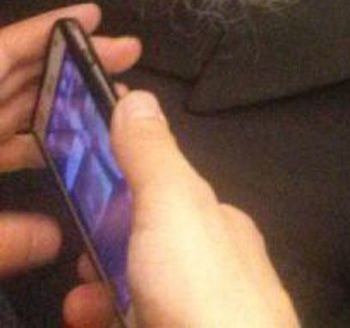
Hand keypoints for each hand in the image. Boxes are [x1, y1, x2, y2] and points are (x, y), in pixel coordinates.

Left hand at [0, 4, 140, 275]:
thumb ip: (3, 239)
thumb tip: (54, 239)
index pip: (2, 53)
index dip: (45, 29)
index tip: (93, 17)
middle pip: (13, 78)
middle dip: (68, 64)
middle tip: (125, 58)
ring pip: (5, 110)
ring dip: (53, 103)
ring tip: (105, 99)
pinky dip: (25, 141)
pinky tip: (60, 151)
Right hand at [62, 91, 297, 327]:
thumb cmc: (205, 291)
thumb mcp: (175, 206)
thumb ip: (153, 157)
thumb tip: (137, 96)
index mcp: (220, 227)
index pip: (169, 195)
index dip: (122, 191)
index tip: (79, 190)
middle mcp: (215, 270)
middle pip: (146, 251)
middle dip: (102, 252)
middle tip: (76, 255)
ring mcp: (197, 312)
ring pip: (138, 294)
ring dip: (99, 295)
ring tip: (79, 301)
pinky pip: (136, 321)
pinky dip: (106, 320)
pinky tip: (88, 320)